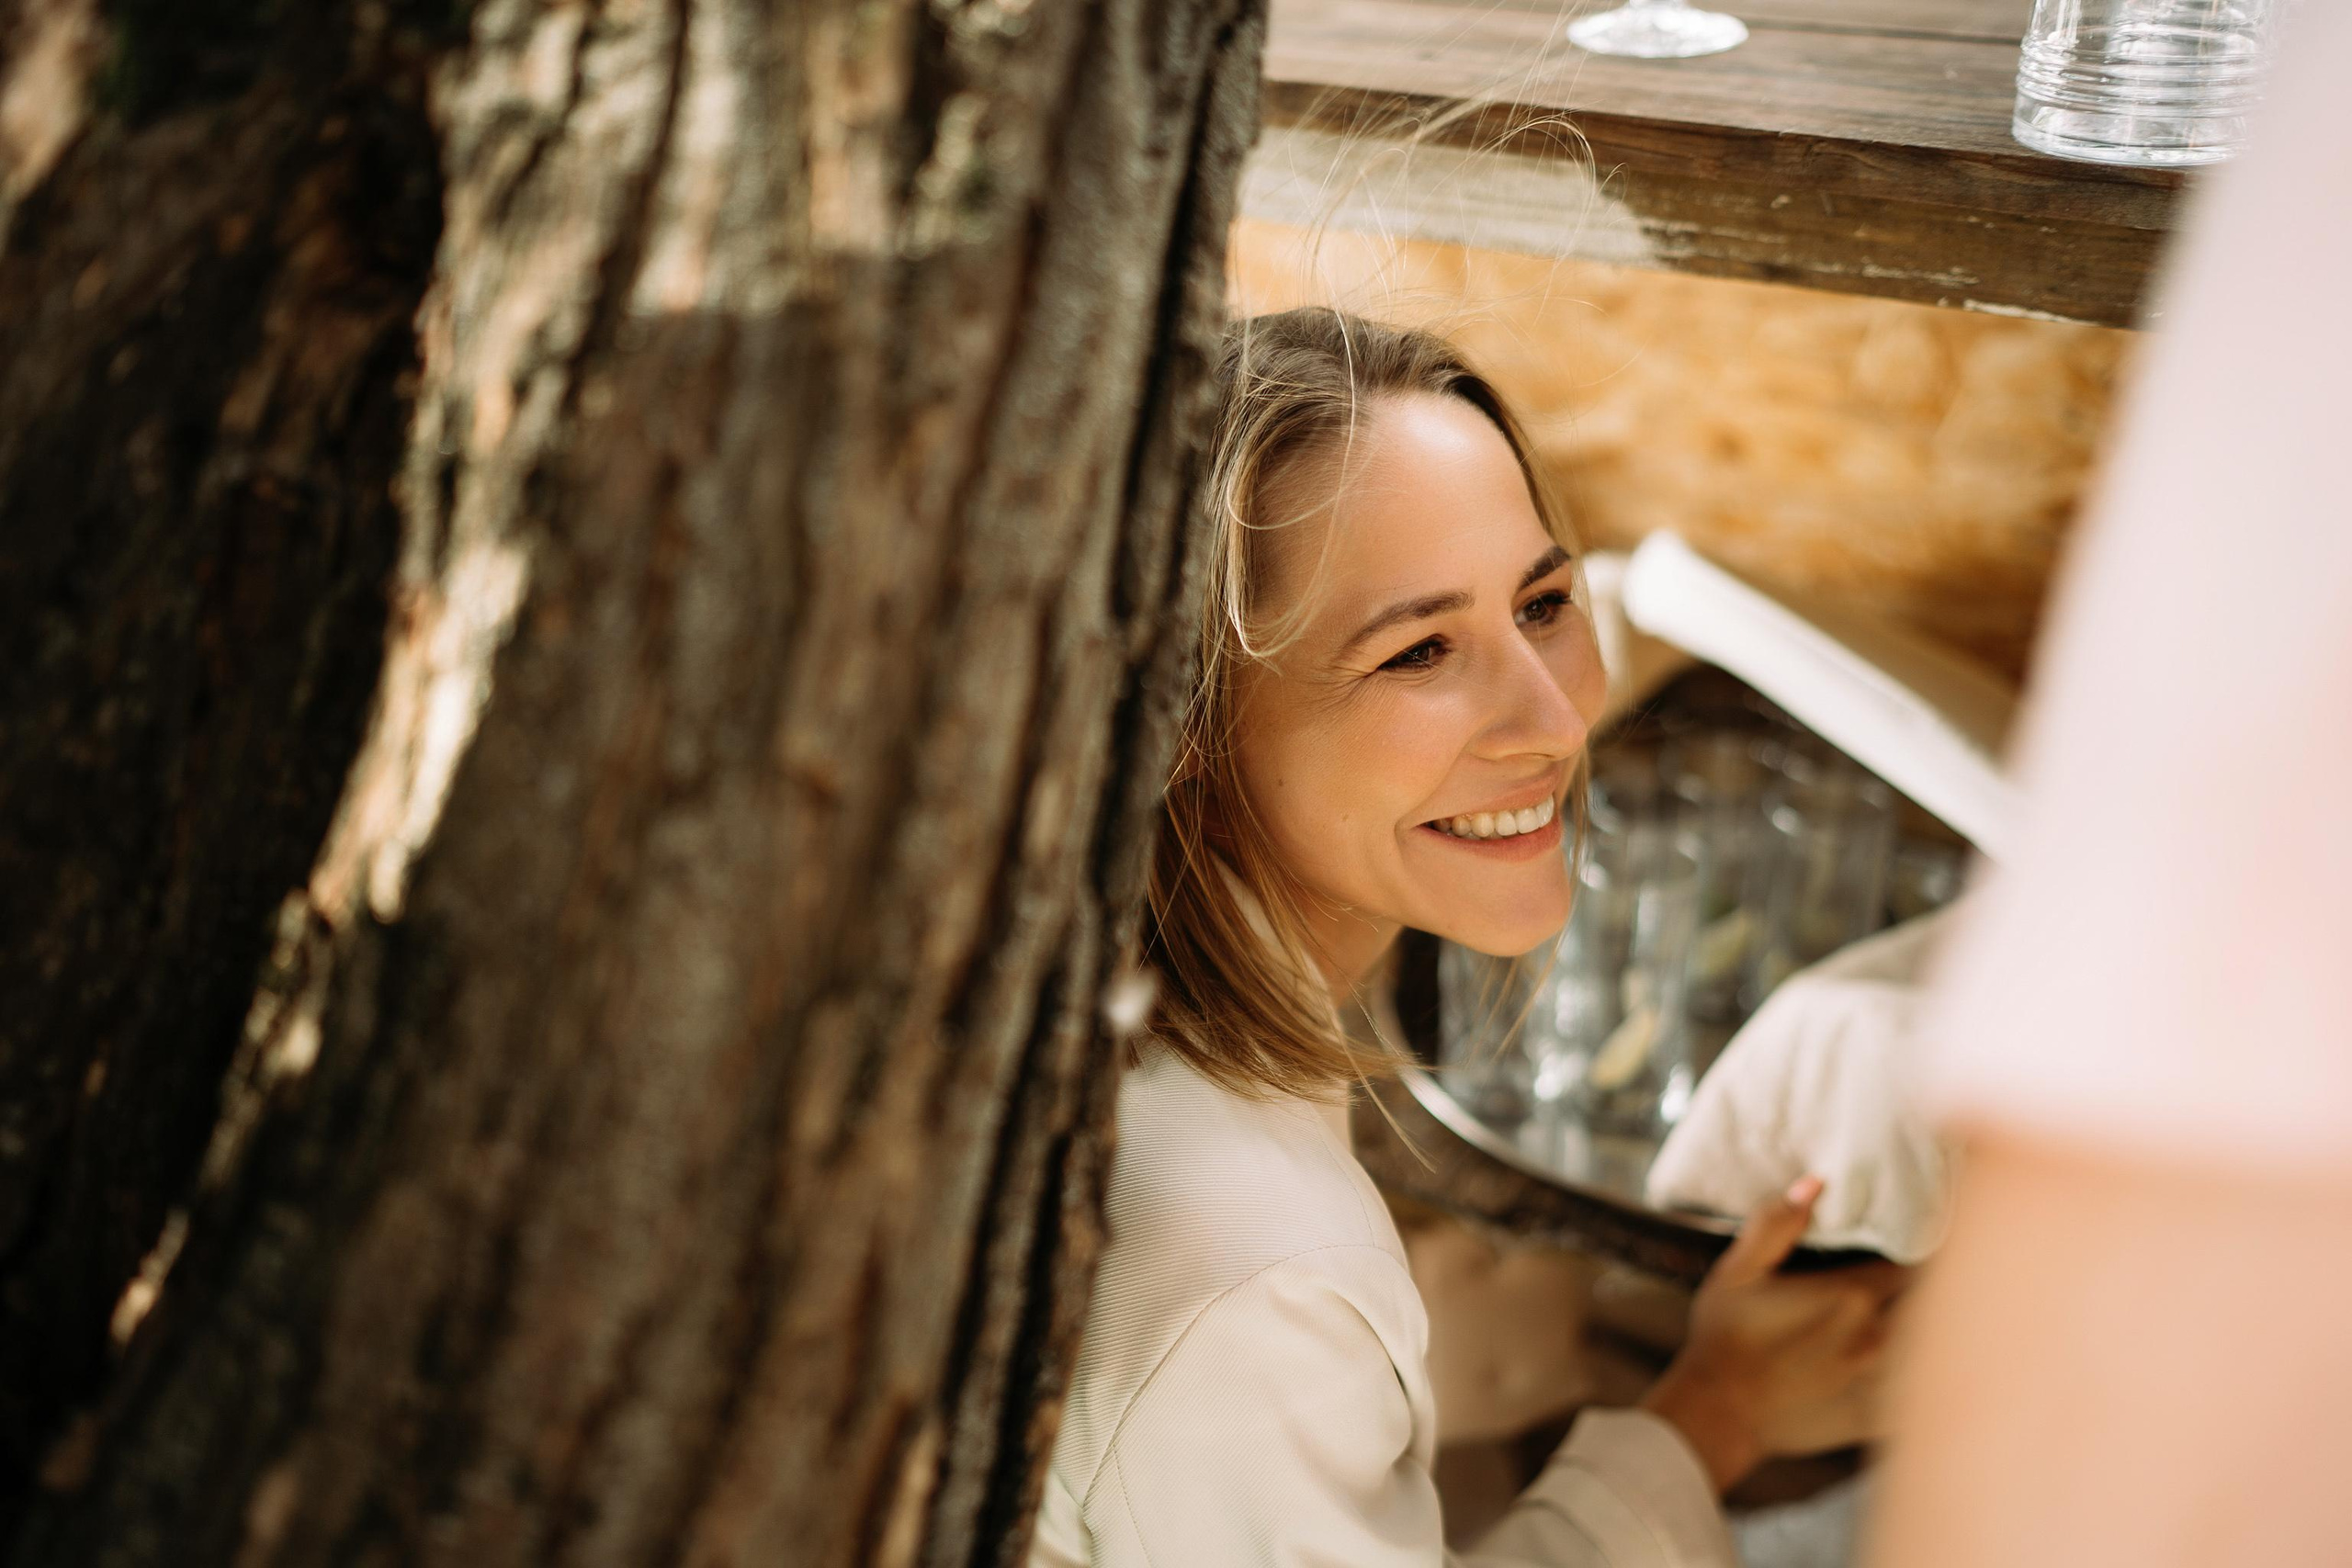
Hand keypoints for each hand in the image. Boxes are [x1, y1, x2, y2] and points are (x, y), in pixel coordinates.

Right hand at [1640, 1176, 1908, 1491]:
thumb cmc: (1724, 1337)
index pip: (1908, 1267)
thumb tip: (1815, 1183)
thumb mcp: (1737, 1271)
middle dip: (1932, 1297)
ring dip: (1934, 1340)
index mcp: (1850, 1295)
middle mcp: (1877, 1337)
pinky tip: (1923, 1378)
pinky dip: (1931, 1387)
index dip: (1914, 1257)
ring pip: (1932, 1353)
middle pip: (1928, 1309)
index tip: (1916, 1253)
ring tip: (1941, 1331)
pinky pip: (1924, 1401)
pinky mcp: (1876, 1418)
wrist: (1718, 1413)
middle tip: (1935, 1288)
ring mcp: (1880, 1383)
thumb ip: (1776, 1225)